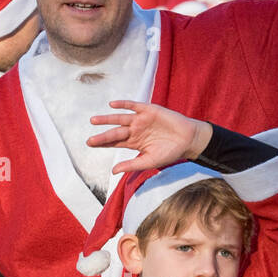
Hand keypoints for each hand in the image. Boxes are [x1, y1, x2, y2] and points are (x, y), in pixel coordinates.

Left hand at [88, 100, 210, 172]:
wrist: (188, 140)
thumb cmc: (170, 152)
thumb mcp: (149, 161)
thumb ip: (131, 165)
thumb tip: (113, 171)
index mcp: (134, 142)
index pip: (115, 142)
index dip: (103, 143)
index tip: (90, 144)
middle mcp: (135, 130)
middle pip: (115, 132)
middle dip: (102, 135)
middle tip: (89, 139)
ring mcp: (141, 120)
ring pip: (120, 118)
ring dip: (107, 119)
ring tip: (93, 120)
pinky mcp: (149, 110)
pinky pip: (134, 106)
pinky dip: (123, 105)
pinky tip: (112, 105)